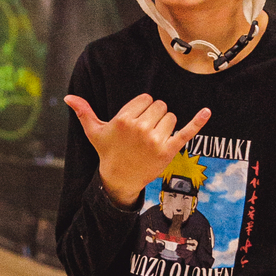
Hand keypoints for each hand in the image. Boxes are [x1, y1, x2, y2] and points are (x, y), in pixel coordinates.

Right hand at [64, 92, 210, 206]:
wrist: (119, 178)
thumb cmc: (108, 152)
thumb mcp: (94, 132)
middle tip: (143, 132)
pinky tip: (207, 112)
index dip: (142, 108)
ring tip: (151, 139)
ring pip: (170, 117)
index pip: (146, 98)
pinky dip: (198, 122)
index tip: (135, 122)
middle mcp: (140, 128)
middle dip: (154, 116)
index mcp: (124, 119)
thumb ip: (84, 112)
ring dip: (165, 125)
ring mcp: (155, 140)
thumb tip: (68, 97)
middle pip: (160, 106)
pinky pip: (186, 132)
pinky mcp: (169, 150)